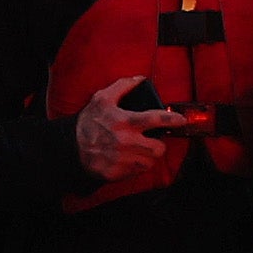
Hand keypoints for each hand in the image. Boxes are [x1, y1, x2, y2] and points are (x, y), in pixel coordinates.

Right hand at [72, 77, 206, 188]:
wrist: (70, 147)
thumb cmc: (88, 122)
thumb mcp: (101, 99)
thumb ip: (122, 87)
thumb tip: (140, 79)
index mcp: (124, 122)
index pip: (156, 119)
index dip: (173, 119)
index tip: (181, 120)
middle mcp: (125, 142)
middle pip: (158, 147)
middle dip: (159, 144)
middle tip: (153, 141)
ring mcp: (122, 159)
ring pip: (150, 161)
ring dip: (149, 156)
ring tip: (141, 150)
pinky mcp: (118, 173)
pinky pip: (138, 171)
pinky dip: (138, 166)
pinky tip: (130, 159)